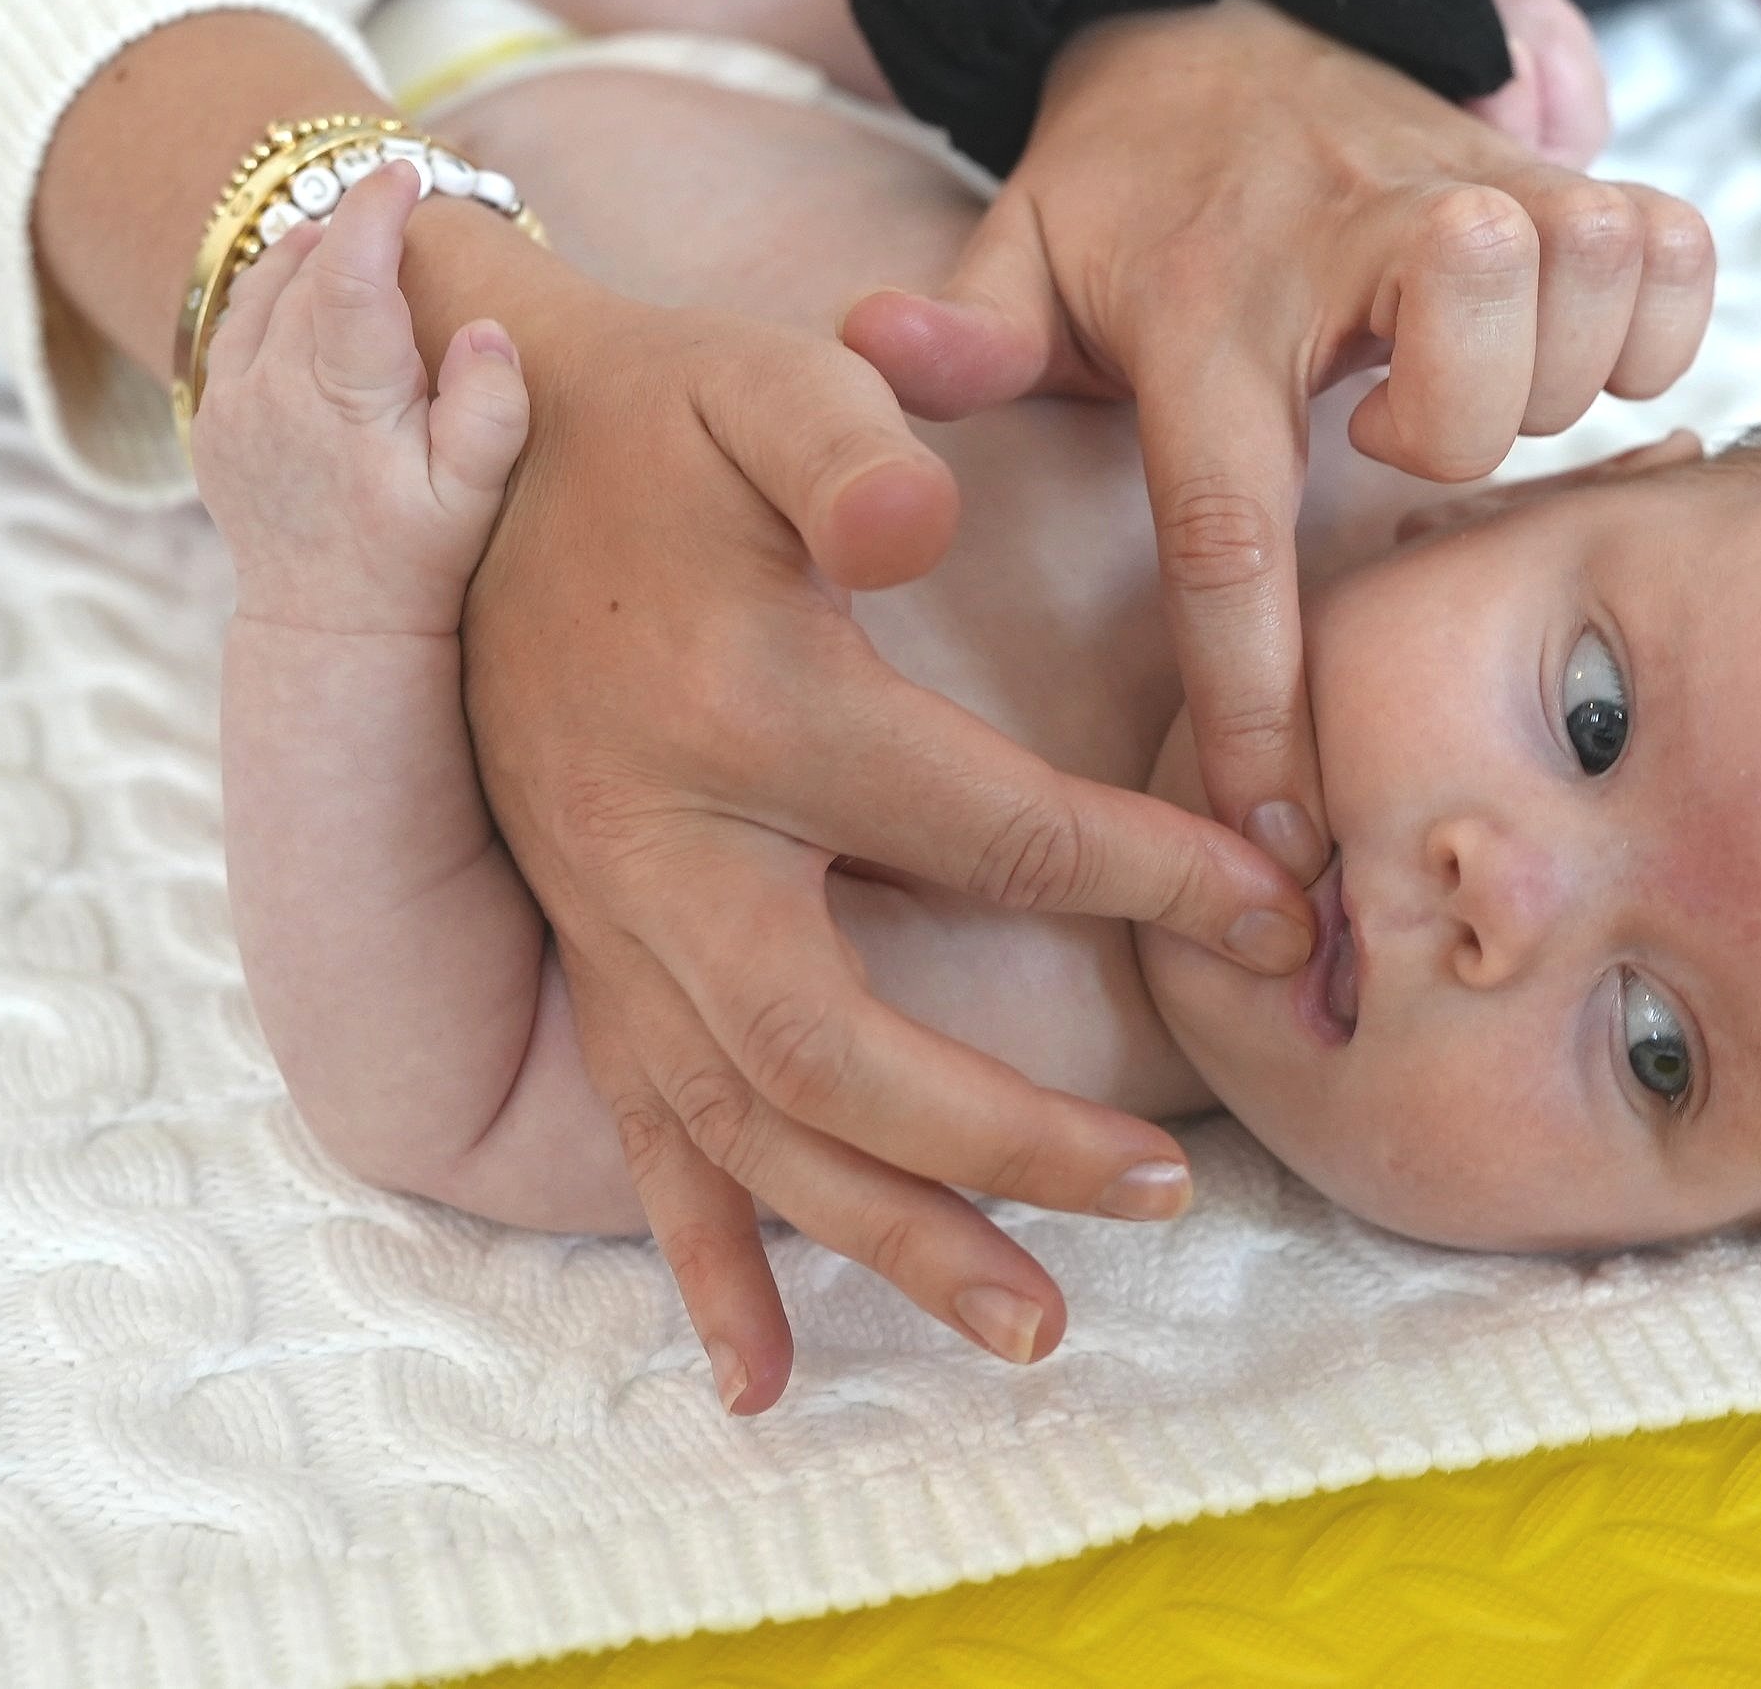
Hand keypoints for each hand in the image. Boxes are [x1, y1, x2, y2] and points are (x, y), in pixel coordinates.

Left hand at [191, 161, 528, 636]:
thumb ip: (491, 410)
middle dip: (349, 223)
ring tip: (350, 227)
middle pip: (304, 272)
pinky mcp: (214, 421)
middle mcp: (274, 394)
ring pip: (260, 293)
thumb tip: (486, 326)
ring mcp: (233, 406)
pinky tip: (302, 284)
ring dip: (305, 250)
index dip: (375, 212)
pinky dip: (268, 291)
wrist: (331, 626)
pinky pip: (233, 329)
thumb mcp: (475, 496)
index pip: (348, 274)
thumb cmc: (419, 557)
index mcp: (343, 402)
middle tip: (398, 192)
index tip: (408, 172)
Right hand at [422, 227, 1316, 1409]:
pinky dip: (706, 1261)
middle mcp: (666, 848)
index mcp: (746, 708)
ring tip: (1033, 1326)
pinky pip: (640, 1135)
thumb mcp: (761, 384)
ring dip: (892, 1240)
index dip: (1152, 874)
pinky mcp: (591, 955)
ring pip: (749, 1131)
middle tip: (1168, 1189)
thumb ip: (852, 439)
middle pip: (846, 1047)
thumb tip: (924, 520)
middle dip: (1009, 1140)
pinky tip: (766, 1376)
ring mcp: (613, 922)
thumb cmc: (662, 423)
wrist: (480, 461)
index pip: (986, 825)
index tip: (1280, 911)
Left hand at [841, 0, 1712, 875]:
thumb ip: (959, 332)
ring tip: (1472, 383)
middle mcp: (1344, 237)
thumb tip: (875, 356)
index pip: (1227, 528)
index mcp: (1199, 308)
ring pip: (1580, 287)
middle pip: (1467, 375)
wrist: (1232, 12)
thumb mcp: (1016, 255)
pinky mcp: (1554, 161)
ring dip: (1550, 378)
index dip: (1255, 693)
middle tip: (1397, 431)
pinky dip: (1653, 318)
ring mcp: (1464, 186)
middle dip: (1458, 443)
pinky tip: (1567, 346)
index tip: (1277, 827)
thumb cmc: (1128, 192)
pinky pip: (1671, 248)